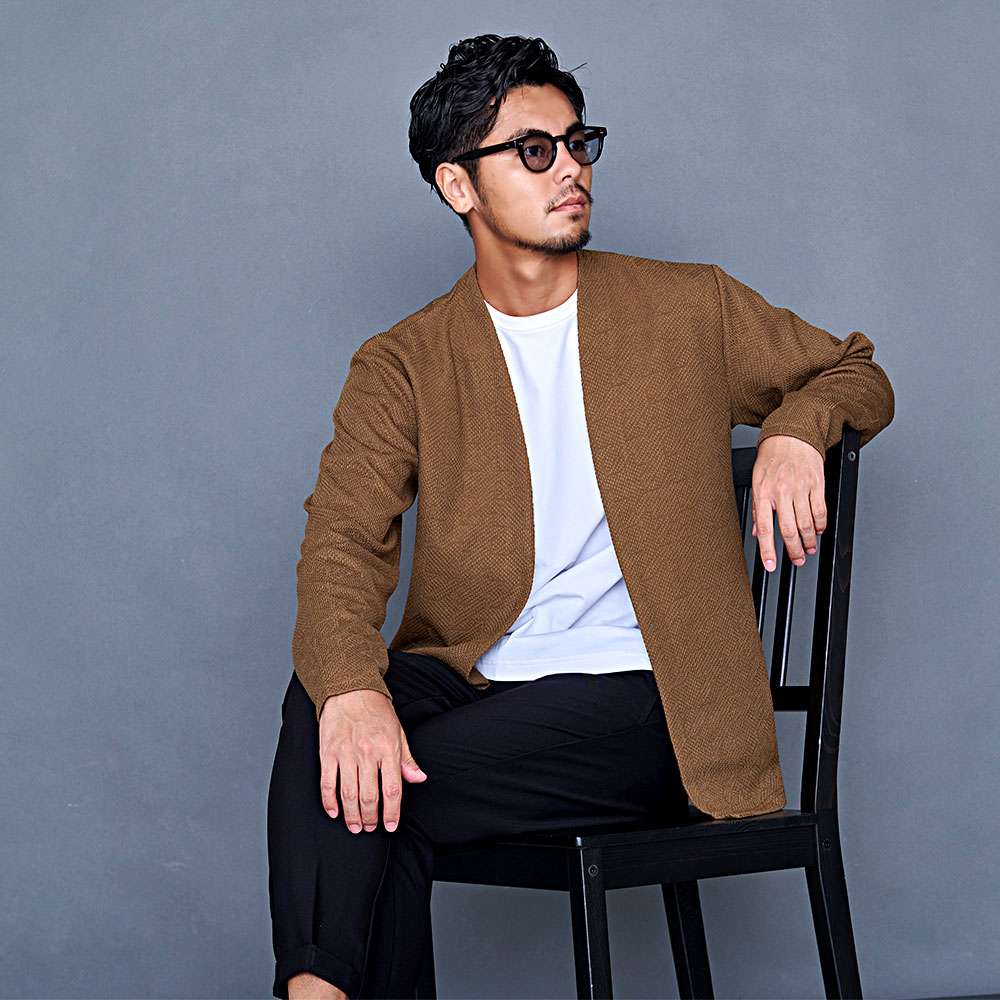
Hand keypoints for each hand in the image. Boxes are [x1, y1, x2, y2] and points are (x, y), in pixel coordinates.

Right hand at [318, 689, 426, 833]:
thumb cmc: (377, 710)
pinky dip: (330, 802)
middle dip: (370, 818)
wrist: (351, 689)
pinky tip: (334, 812)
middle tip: (370, 828)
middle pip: (369, 796)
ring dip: (352, 815)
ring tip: (356, 826)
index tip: (390, 825)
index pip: (392, 789)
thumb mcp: (398, 732)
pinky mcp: (327, 752)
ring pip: (348, 794)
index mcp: (387, 748)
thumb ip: (407, 759)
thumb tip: (419, 779)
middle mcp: (366, 752)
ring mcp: (345, 753)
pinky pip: (327, 783)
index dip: (391, 812)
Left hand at [751, 435, 825, 571]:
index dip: (767, 550)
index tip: (770, 565)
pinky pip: (820, 510)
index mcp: (763, 492)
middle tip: (797, 560)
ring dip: (809, 540)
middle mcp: (781, 491)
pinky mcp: (816, 483)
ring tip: (809, 548)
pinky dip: (820, 524)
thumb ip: (759, 508)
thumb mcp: (757, 480)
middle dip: (793, 550)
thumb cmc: (772, 457)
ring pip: (806, 523)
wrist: (792, 435)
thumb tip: (758, 531)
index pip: (764, 528)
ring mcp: (800, 487)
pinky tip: (818, 530)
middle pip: (788, 529)